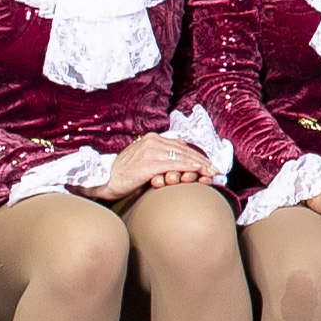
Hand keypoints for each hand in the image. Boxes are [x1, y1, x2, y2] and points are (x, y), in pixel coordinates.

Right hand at [88, 130, 214, 200]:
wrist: (105, 180)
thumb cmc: (124, 174)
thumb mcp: (144, 162)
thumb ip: (159, 159)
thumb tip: (178, 164)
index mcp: (152, 139)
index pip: (180, 146)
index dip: (196, 155)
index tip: (208, 163)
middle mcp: (152, 141)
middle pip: (184, 150)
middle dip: (202, 160)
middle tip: (215, 169)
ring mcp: (150, 151)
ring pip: (182, 156)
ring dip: (199, 165)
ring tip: (211, 171)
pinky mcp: (149, 164)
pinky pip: (174, 164)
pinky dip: (188, 167)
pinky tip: (199, 170)